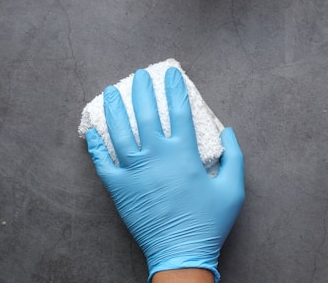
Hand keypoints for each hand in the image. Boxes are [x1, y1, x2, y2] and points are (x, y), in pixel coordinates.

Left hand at [85, 67, 244, 281]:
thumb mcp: (233, 190)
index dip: (175, 88)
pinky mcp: (119, 188)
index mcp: (184, 154)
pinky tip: (92, 131)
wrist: (181, 254)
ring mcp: (135, 172)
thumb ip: (234, 157)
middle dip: (142, 90)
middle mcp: (157, 156)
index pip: (179, 111)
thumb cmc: (209, 223)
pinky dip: (95, 146)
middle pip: (146, 114)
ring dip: (115, 109)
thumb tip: (228, 131)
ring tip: (110, 92)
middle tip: (139, 76)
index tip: (171, 73)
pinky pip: (102, 162)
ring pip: (120, 132)